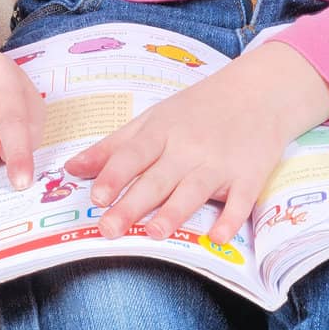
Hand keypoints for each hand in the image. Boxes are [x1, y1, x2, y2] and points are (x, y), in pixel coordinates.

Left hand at [61, 42, 328, 245]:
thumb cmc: (197, 109)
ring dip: (175, 212)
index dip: (114, 176)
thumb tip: (70, 168)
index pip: (133, 155)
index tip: (95, 197)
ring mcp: (220, 162)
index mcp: (162, 131)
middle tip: (108, 229)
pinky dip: (231, 218)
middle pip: (156, 179)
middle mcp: (188, 147)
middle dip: (132, 204)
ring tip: (153, 234)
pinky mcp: (249, 175)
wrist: (257, 92)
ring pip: (193, 190)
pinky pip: (240, 200)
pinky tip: (219, 236)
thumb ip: (113, 146)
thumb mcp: (153, 119)